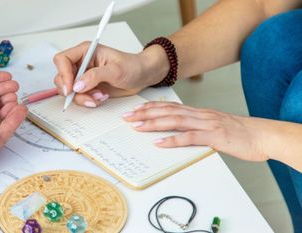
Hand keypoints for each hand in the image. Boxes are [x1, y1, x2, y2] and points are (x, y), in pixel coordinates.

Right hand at [53, 42, 168, 107]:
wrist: (142, 76)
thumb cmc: (132, 66)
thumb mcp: (116, 70)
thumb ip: (95, 76)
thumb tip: (77, 85)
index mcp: (85, 52)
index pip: (62, 60)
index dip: (63, 74)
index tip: (71, 88)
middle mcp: (81, 63)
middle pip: (62, 77)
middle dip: (73, 91)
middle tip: (88, 97)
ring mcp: (84, 76)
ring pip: (69, 90)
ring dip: (82, 97)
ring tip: (100, 97)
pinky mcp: (88, 87)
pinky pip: (79, 97)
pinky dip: (87, 100)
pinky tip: (101, 97)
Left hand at [123, 101, 267, 161]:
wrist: (262, 135)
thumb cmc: (239, 133)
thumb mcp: (214, 126)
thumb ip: (196, 127)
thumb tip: (180, 132)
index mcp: (199, 112)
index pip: (170, 106)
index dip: (150, 107)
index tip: (135, 110)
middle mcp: (200, 115)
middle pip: (167, 111)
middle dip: (145, 113)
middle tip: (128, 117)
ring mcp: (206, 124)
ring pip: (174, 121)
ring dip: (153, 123)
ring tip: (137, 127)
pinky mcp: (214, 136)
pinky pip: (189, 137)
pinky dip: (172, 140)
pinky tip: (159, 143)